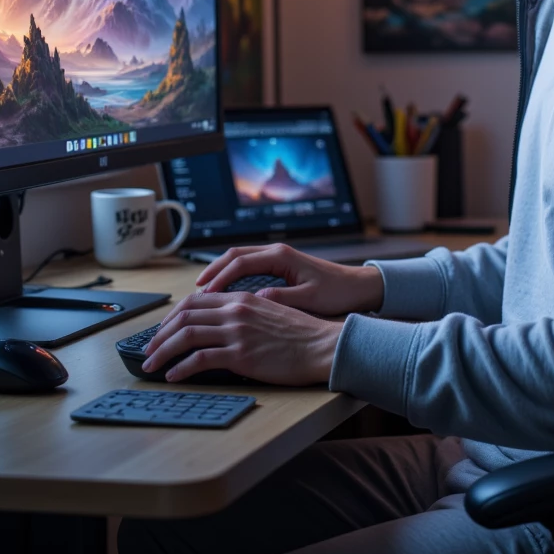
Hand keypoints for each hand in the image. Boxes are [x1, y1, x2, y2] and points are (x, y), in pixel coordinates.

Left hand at [142, 290, 344, 385]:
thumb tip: (222, 327)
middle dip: (160, 334)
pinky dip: (180, 367)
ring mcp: (237, 332)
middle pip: (184, 316)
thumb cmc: (302, 335)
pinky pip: (200, 359)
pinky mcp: (240, 355)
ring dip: (162, 351)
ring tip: (151, 365)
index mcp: (241, 298)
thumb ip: (244, 314)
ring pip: (186, 336)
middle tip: (149, 349)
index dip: (172, 316)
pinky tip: (173, 375)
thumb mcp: (270, 313)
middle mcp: (235, 310)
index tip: (162, 331)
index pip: (195, 301)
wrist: (323, 346)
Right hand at [192, 243, 383, 318]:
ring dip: (220, 272)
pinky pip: (248, 266)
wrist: (358, 285)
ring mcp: (278, 256)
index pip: (241, 262)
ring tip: (203, 291)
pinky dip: (232, 275)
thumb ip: (283, 299)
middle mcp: (277, 252)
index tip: (205, 294)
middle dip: (212, 271)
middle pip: (234, 255)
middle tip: (195, 291)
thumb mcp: (310, 299)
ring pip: (239, 259)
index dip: (220, 277)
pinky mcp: (280, 265)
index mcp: (282, 256)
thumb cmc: (338, 292)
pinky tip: (225, 292)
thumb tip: (255, 301)